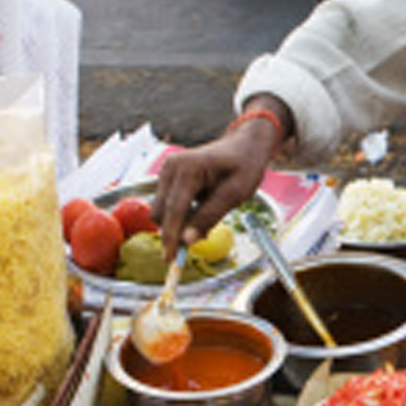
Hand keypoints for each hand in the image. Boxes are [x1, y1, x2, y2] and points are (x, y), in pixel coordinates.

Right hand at [149, 124, 275, 262]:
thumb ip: (209, 216)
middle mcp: (172, 167)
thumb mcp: (235, 194)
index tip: (170, 259)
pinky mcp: (168, 176)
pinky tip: (200, 208)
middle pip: (161, 212)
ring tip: (206, 215)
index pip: (174, 210)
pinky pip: (166, 203)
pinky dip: (179, 213)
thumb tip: (187, 240)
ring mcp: (167, 170)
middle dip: (175, 230)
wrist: (244, 146)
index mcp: (189, 168)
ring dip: (178, 222)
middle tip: (201, 235)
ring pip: (161, 210)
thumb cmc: (243, 166)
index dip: (172, 237)